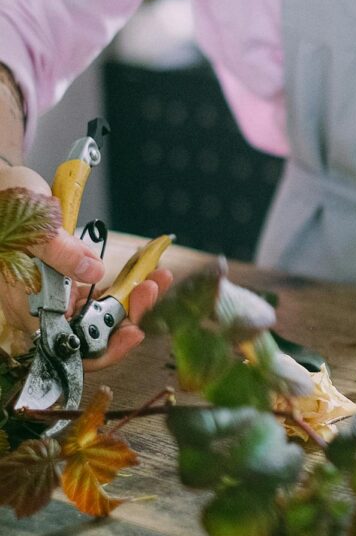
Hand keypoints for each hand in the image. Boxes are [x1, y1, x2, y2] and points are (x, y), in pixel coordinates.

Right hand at [0, 164, 172, 366]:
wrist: (1, 188)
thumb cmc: (6, 207)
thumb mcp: (34, 229)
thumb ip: (61, 253)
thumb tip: (93, 271)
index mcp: (29, 306)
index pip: (70, 346)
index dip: (103, 347)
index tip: (132, 331)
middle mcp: (44, 306)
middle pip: (93, 329)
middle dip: (129, 314)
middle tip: (153, 288)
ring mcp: (58, 293)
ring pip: (102, 310)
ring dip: (133, 297)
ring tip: (159, 276)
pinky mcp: (68, 278)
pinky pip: (102, 289)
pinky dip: (126, 281)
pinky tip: (146, 267)